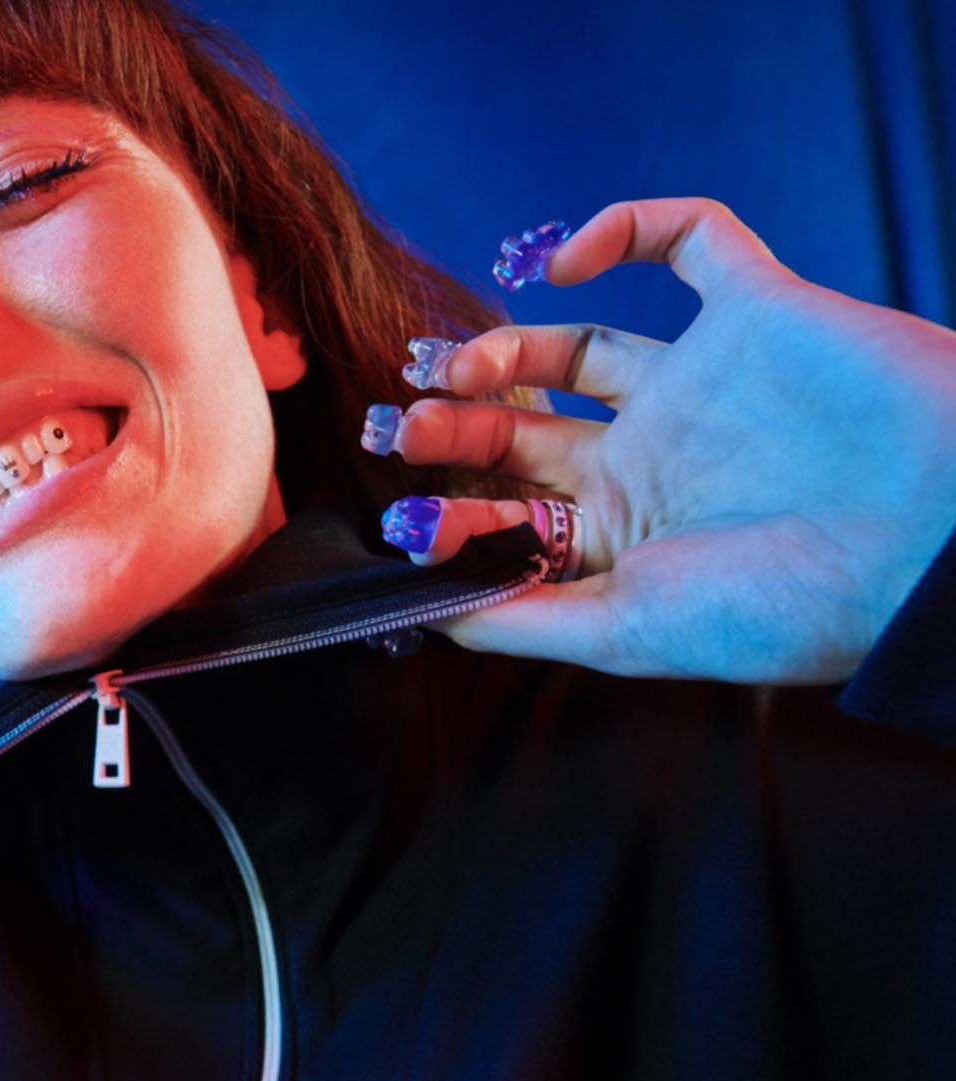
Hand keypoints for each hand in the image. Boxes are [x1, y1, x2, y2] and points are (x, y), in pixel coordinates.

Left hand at [368, 198, 955, 683]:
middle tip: (401, 422)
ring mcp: (702, 385)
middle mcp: (653, 461)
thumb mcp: (629, 630)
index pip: (513, 519)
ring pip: (578, 345)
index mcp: (626, 539)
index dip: (454, 517)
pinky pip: (690, 239)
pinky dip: (622, 227)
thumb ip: (524, 618)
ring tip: (449, 364)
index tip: (406, 519)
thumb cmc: (787, 606)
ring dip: (504, 346)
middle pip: (528, 432)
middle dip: (457, 426)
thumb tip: (429, 613)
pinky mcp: (758, 311)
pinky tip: (554, 259)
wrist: (933, 542)